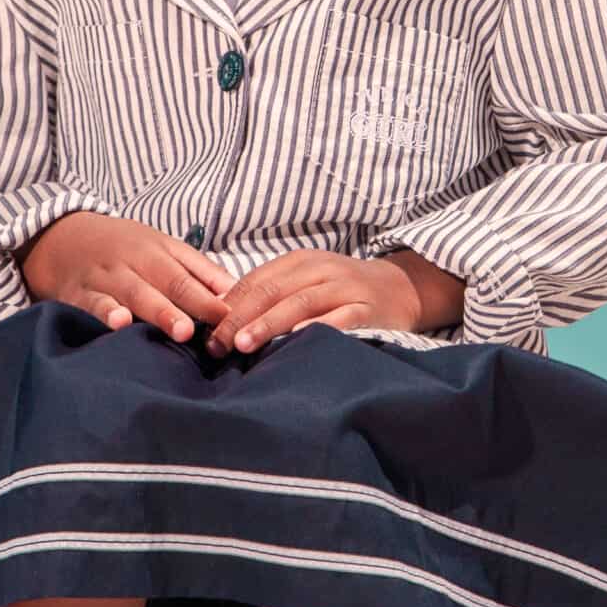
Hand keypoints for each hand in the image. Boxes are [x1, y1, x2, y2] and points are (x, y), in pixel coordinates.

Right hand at [18, 211, 233, 344]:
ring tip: (180, 330)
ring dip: (159, 311)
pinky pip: (94, 303)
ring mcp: (107, 276)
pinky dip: (106, 312)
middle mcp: (135, 261)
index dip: (212, 296)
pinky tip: (120, 323)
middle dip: (191, 304)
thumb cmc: (122, 247)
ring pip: (136, 293)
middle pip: (168, 282)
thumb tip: (236, 294)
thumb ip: (199, 271)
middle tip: (214, 324)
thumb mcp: (162, 248)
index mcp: (160, 250)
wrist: (60, 236)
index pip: (190, 273)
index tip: (233, 316)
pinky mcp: (79, 293)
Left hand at [204, 248, 459, 355]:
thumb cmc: (343, 289)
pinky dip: (316, 329)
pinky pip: (339, 319)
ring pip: (300, 303)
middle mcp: (321, 270)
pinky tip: (295, 342)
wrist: (401, 288)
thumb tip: (220, 313)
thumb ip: (270, 293)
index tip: (205, 332)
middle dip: (239, 318)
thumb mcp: (306, 281)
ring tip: (242, 344)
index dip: (227, 306)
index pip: (255, 281)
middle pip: (272, 291)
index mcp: (300, 261)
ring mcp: (345, 288)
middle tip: (216, 344)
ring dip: (268, 324)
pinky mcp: (367, 310)